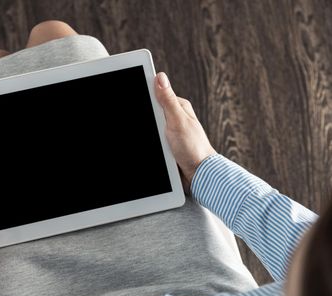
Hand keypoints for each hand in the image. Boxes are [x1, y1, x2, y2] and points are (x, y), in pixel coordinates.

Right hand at [154, 72, 216, 192]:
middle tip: (154, 131)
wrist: (199, 175)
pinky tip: (154, 149)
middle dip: (146, 120)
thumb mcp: (178, 121)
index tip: (139, 104)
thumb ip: (168, 100)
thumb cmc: (193, 148)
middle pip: (150, 112)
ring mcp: (170, 132)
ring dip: (149, 134)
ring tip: (157, 144)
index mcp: (178, 107)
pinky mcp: (166, 145)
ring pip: (150, 128)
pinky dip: (152, 144)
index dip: (144, 97)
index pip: (156, 95)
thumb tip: (160, 77)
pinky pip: (153, 141)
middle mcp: (174, 117)